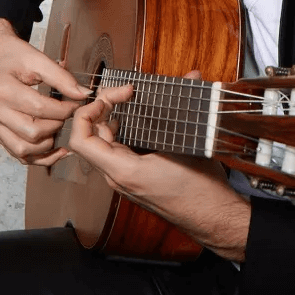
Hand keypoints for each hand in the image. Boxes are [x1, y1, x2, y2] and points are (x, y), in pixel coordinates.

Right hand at [0, 18, 90, 165]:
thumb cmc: (11, 55)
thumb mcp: (36, 58)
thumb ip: (61, 77)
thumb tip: (83, 95)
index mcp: (1, 89)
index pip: (39, 108)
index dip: (64, 109)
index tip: (77, 103)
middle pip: (31, 133)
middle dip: (56, 126)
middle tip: (67, 115)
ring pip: (22, 150)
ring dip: (47, 144)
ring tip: (59, 127)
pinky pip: (16, 153)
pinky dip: (37, 155)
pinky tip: (54, 147)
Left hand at [69, 73, 251, 261]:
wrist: (213, 219)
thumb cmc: (202, 192)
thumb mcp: (191, 144)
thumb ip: (185, 106)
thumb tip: (193, 76)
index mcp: (123, 171)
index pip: (80, 140)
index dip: (90, 111)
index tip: (116, 97)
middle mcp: (117, 177)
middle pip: (91, 136)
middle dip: (104, 107)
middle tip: (127, 93)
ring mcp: (123, 180)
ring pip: (103, 143)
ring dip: (111, 118)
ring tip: (131, 101)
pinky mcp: (133, 179)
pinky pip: (115, 151)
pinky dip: (121, 131)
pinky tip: (141, 120)